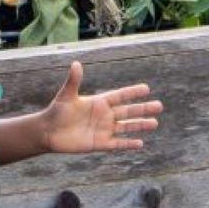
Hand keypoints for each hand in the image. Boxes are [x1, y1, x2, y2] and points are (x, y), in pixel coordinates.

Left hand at [39, 61, 160, 155]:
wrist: (48, 132)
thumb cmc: (56, 111)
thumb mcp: (66, 95)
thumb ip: (74, 81)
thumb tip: (76, 64)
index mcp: (99, 102)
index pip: (119, 96)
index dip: (132, 92)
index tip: (146, 88)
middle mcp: (104, 115)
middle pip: (128, 111)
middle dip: (143, 109)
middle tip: (159, 106)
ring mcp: (103, 130)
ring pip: (126, 127)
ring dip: (140, 125)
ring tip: (155, 123)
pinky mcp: (99, 143)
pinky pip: (117, 144)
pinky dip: (128, 144)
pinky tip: (140, 143)